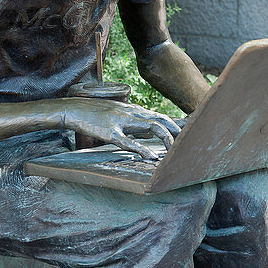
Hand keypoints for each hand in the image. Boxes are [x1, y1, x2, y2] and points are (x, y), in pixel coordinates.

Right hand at [61, 98, 180, 159]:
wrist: (74, 109)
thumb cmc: (95, 113)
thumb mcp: (118, 113)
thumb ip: (134, 120)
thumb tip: (148, 129)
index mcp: (134, 111)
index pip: (161, 115)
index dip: (178, 123)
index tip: (194, 129)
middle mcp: (132, 114)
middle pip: (161, 119)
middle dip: (178, 130)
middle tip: (190, 142)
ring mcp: (121, 122)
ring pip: (151, 127)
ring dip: (166, 138)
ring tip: (175, 151)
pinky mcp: (110, 132)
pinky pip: (128, 142)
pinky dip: (141, 149)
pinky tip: (150, 157)